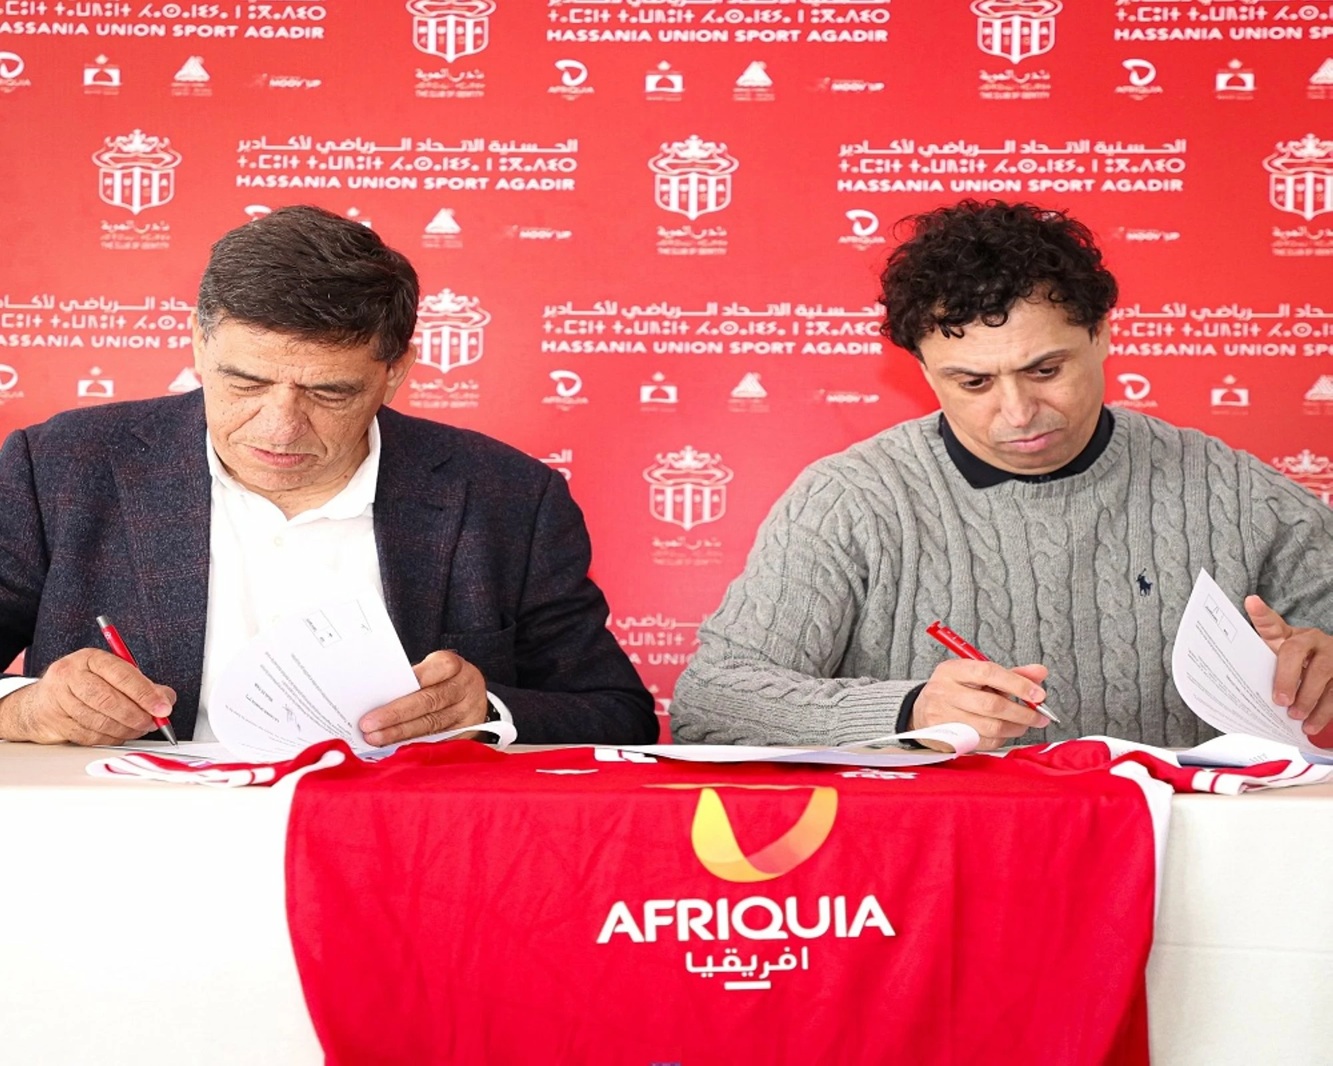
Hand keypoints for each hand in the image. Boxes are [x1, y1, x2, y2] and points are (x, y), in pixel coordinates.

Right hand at [0, 648, 174, 745]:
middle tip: (153, 722)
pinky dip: (111, 738)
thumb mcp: (113, 674)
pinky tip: (121, 734)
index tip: (163, 707)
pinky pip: (90, 735)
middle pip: (108, 699)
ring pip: (99, 720)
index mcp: (90, 658)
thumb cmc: (85, 685)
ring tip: (140, 728)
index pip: (122, 674)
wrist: (42, 702)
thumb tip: (166, 699)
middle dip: (136, 714)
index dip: (145, 693)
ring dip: (126, 729)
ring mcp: (60, 699)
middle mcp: (71, 675)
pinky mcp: (56, 722)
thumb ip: (142, 685)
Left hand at [359, 650, 488, 747]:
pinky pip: (438, 742)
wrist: (472, 695)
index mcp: (454, 666)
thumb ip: (412, 679)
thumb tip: (376, 697)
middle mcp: (464, 688)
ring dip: (400, 734)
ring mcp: (468, 713)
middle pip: (429, 701)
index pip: (429, 673)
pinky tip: (395, 749)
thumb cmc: (442, 680)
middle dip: (396, 714)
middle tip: (369, 724)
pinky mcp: (467, 734)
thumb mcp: (433, 669)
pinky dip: (414, 746)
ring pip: (432, 725)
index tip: (380, 693)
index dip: (406, 684)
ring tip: (376, 738)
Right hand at [911, 659, 1050, 751]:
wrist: (921, 711)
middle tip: (1040, 716)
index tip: (1038, 694)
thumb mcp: (976, 674)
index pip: (988, 673)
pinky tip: (1005, 732)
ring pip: (990, 728)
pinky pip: (983, 743)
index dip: (1017, 684)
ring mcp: (943, 717)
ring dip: (1015, 728)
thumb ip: (1010, 674)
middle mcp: (944, 692)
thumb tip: (1040, 673)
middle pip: (991, 705)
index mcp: (953, 670)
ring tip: (1025, 724)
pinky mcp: (946, 739)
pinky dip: (1001, 739)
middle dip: (1022, 713)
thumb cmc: (954, 690)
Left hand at [1245, 596, 1332, 743]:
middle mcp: (1311, 639)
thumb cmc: (1296, 667)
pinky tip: (1313, 726)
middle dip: (1287, 677)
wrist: (1331, 670)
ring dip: (1309, 700)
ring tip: (1296, 718)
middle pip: (1296, 652)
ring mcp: (1332, 655)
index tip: (1251, 603)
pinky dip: (1324, 713)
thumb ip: (1262, 666)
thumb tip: (1236, 682)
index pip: (1272, 622)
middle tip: (1280, 701)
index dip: (1261, 613)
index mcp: (1289, 635)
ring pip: (1323, 674)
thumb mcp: (1279, 660)